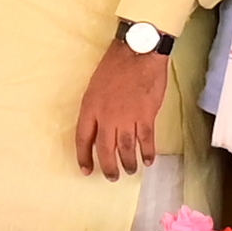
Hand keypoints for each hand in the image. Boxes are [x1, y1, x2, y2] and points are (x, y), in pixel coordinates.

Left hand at [73, 44, 168, 179]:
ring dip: (128, 163)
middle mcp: (106, 116)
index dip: (84, 156)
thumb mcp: (95, 86)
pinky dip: (147, 153)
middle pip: (105, 149)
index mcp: (90, 107)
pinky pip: (146, 141)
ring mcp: (127, 117)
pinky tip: (148, 161)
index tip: (86, 170)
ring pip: (125, 149)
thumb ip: (97, 108)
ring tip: (130, 171)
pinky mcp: (146, 116)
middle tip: (112, 177)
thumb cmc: (114, 66)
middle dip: (108, 167)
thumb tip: (101, 127)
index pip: (83, 138)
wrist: (138, 53)